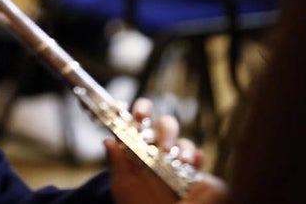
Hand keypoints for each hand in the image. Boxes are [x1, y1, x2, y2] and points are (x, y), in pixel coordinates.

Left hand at [106, 101, 227, 203]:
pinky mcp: (191, 170)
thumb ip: (116, 163)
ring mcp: (176, 157)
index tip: (140, 116)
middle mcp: (160, 145)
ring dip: (182, 147)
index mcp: (141, 141)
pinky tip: (194, 163)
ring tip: (180, 160)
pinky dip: (197, 158)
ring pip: (183, 140)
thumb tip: (107, 141)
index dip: (143, 110)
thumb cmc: (132, 198)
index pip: (142, 116)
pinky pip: (197, 159)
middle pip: (166, 124)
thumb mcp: (122, 183)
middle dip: (165, 131)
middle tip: (163, 145)